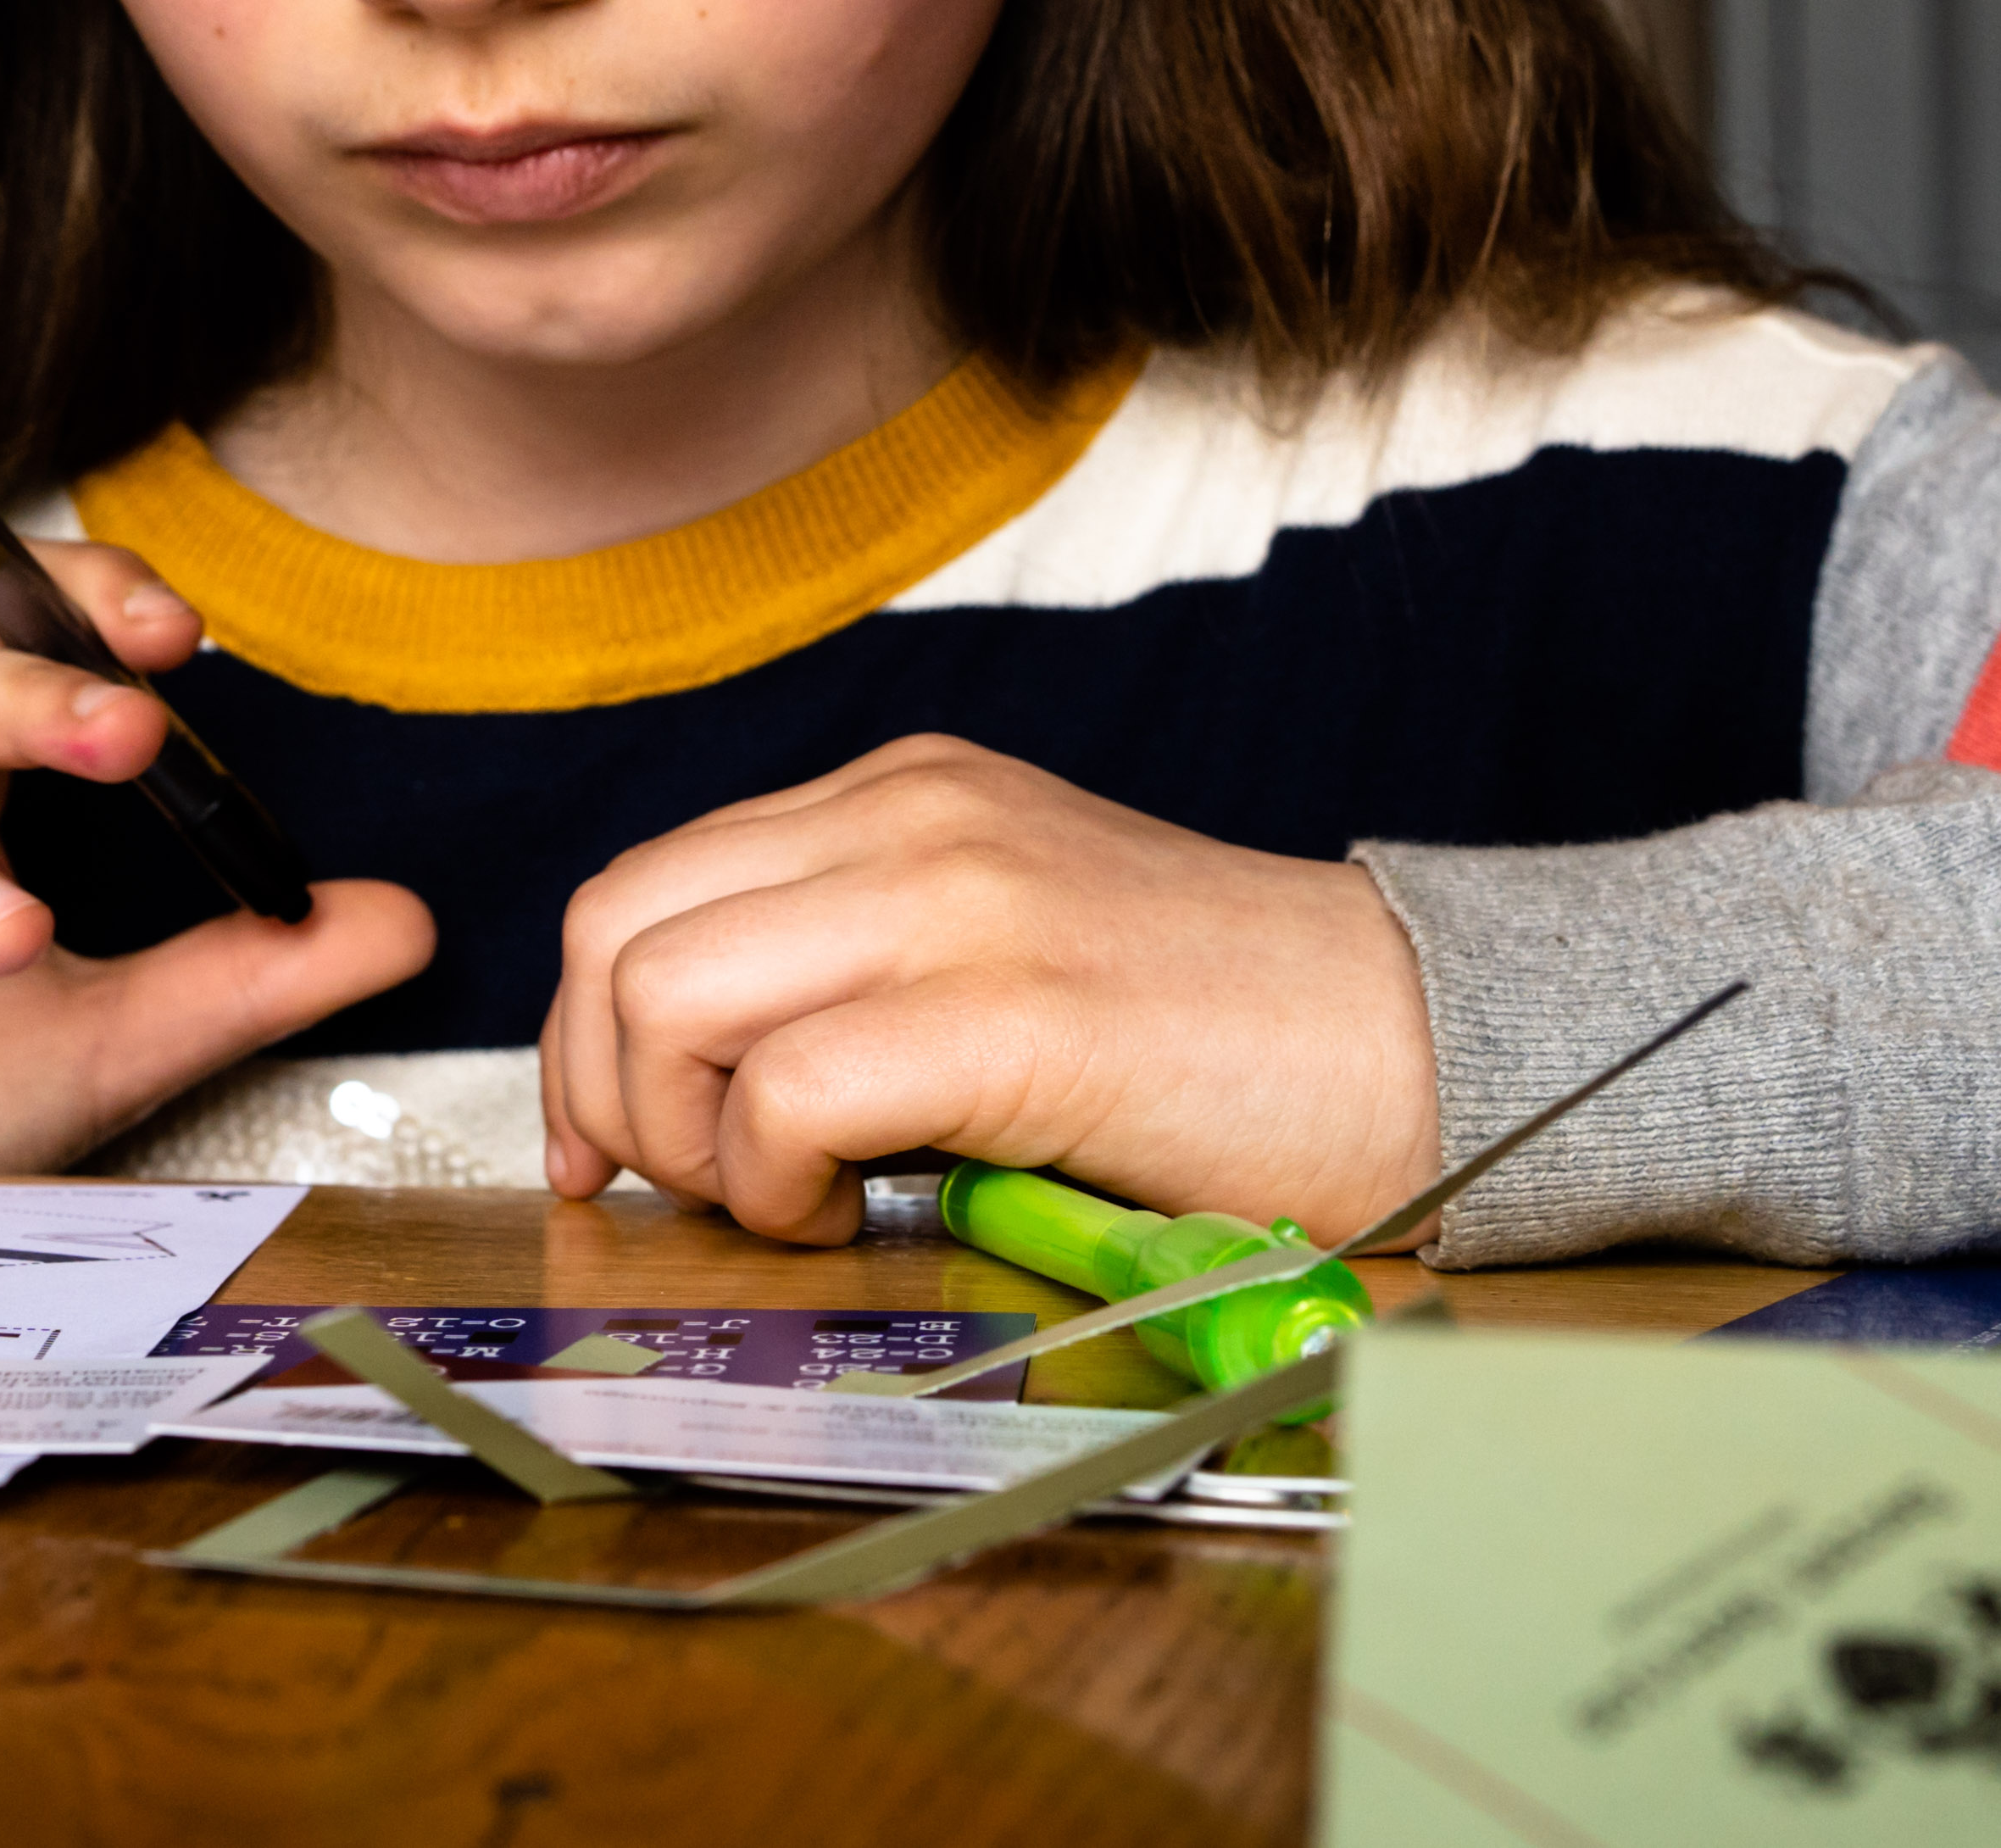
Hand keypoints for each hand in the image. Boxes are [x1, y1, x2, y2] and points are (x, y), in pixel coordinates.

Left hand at [536, 736, 1438, 1243]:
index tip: (615, 1147)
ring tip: (793, 1195)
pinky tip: (855, 1208)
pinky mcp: (1007, 1011)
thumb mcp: (1009, 942)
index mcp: (900, 794)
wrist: (1410, 1040)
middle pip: (615, 931)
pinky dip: (777, 1181)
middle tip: (693, 1188)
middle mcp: (907, 816)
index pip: (642, 886)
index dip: (590, 1036)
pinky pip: (784, 1092)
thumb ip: (863, 966)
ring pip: (665, 997)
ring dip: (689, 1139)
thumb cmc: (1216, 1034)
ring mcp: (954, 900)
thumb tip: (701, 1086)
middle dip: (608, 1090)